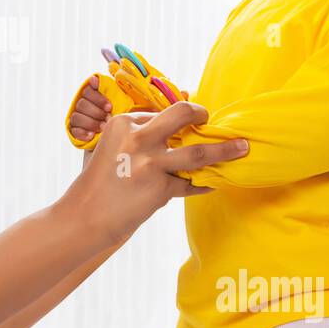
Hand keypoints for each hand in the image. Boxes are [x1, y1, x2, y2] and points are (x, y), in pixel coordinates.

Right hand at [59, 101, 249, 251]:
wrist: (85, 215)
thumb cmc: (99, 181)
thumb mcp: (110, 147)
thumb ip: (137, 135)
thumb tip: (173, 129)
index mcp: (123, 123)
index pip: (159, 112)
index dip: (175, 118)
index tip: (188, 120)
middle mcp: (138, 138)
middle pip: (182, 115)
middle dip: (201, 114)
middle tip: (210, 118)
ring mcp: (151, 164)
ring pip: (199, 152)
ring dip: (225, 150)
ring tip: (243, 148)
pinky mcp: (160, 189)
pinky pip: (190, 184)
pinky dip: (203, 184)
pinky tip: (213, 182)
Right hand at [69, 75, 111, 142]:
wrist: (114, 133)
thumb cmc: (116, 114)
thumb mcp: (118, 101)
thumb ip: (111, 90)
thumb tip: (96, 80)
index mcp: (90, 95)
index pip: (88, 91)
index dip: (98, 98)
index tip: (109, 106)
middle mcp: (81, 104)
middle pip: (82, 104)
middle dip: (96, 112)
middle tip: (108, 118)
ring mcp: (76, 117)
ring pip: (77, 117)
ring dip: (91, 123)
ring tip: (103, 128)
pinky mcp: (74, 130)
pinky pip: (74, 130)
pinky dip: (83, 133)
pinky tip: (92, 135)